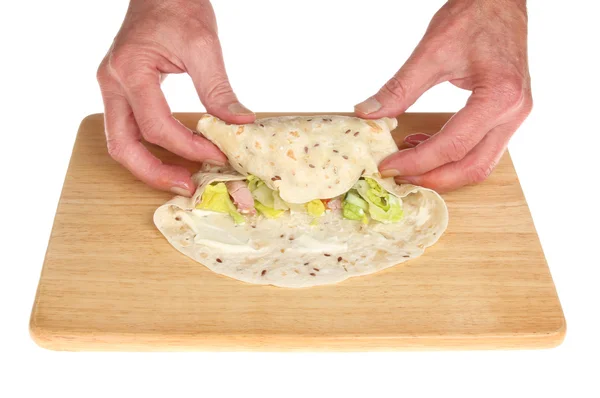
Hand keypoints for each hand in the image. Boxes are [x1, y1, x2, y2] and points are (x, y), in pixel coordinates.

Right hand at [97, 0, 254, 195]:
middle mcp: (112, 83)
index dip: (188, 147)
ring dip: (149, 166)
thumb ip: (218, 88)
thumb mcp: (204, 45)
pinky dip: (150, 149)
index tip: (218, 155)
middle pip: (123, 145)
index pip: (155, 125)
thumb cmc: (178, 7)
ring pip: (121, 143)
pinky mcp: (121, 92)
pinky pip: (129, 130)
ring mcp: (112, 88)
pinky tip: (176, 156)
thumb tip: (240, 123)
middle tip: (188, 185)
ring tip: (182, 178)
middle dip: (155, 172)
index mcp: (129, 70)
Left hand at [354, 0, 532, 191]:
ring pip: (480, 164)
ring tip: (408, 162)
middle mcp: (514, 112)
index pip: (452, 146)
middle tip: (399, 176)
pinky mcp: (508, 114)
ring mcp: (515, 116)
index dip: (416, 162)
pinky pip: (481, 148)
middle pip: (473, 167)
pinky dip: (452, 156)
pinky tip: (424, 144)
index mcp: (499, 96)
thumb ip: (399, 88)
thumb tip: (367, 113)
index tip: (388, 166)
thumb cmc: (473, 16)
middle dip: (433, 179)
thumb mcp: (431, 52)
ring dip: (443, 171)